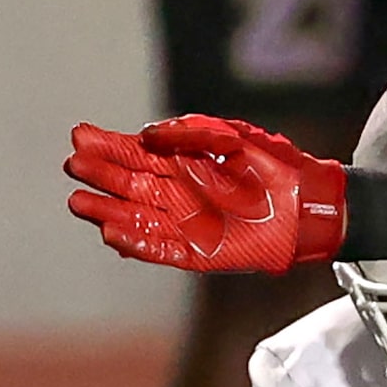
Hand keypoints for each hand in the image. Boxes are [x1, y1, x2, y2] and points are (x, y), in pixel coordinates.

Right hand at [65, 116, 346, 272]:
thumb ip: (190, 134)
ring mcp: (190, 225)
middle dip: (103, 175)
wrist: (312, 203)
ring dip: (109, 211)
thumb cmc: (277, 166)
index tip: (81, 137)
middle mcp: (182, 195)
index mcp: (187, 164)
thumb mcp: (233, 137)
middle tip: (74, 164)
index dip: (110, 147)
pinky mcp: (201, 252)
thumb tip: (145, 134)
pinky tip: (111, 231)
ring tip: (80, 202)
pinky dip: (137, 242)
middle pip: (132, 186)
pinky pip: (161, 249)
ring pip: (139, 219)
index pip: (140, 155)